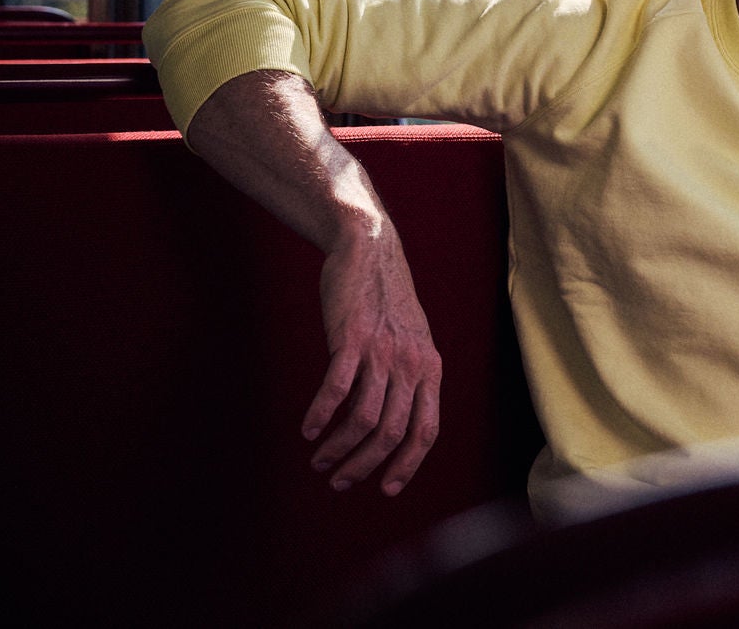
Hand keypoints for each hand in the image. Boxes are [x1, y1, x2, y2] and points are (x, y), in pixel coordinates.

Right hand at [303, 231, 442, 495]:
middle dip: (365, 466)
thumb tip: (394, 423)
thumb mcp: (412, 341)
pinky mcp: (351, 339)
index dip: (408, 464)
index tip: (387, 488)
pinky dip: (321, 416)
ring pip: (363, 419)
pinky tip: (308, 429)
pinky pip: (336, 390)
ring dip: (339, 448)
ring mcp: (381, 351)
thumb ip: (408, 378)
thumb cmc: (387, 302)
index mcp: (430, 368)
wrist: (370, 251)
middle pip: (392, 433)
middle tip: (340, 482)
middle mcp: (411, 363)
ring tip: (320, 462)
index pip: (427, 430)